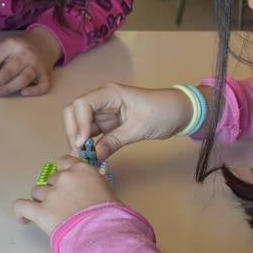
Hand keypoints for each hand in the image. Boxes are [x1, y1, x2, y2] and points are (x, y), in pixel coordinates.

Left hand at [0, 30, 60, 96]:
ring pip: (23, 79)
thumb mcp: (5, 48)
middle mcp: (25, 54)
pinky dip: (34, 91)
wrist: (45, 41)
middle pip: (7, 71)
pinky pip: (43, 86)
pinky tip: (23, 93)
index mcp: (11, 44)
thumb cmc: (19, 48)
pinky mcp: (47, 75)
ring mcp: (38, 65)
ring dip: (7, 88)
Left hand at [12, 155, 117, 235]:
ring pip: (37, 192)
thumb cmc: (113, 218)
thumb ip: (93, 186)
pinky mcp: (40, 211)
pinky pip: (21, 207)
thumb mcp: (108, 192)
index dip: (63, 174)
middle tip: (63, 206)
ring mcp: (51, 194)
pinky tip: (24, 219)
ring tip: (51, 216)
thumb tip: (89, 193)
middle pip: (51, 180)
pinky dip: (20, 213)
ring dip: (42, 202)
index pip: (64, 162)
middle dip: (55, 191)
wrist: (106, 234)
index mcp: (82, 170)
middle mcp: (64, 178)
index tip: (66, 183)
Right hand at [64, 83, 194, 160]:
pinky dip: (89, 144)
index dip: (77, 124)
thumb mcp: (138, 129)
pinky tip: (91, 156)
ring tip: (84, 158)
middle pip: (75, 112)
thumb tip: (93, 157)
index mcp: (109, 93)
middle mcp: (102, 100)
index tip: (82, 143)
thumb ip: (113, 142)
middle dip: (73, 132)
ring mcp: (104, 112)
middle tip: (79, 153)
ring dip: (79, 140)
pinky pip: (92, 133)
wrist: (179, 112)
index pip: (82, 104)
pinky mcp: (108, 123)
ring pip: (81, 124)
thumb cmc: (162, 113)